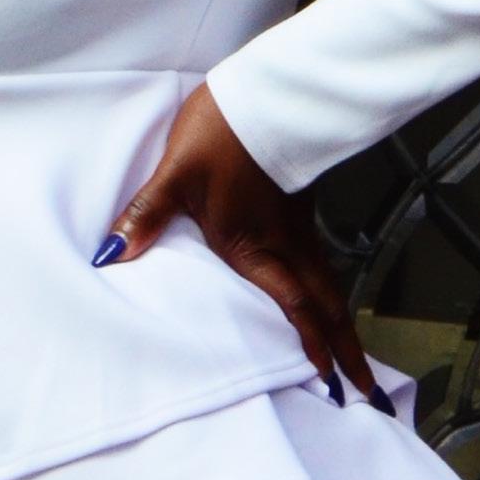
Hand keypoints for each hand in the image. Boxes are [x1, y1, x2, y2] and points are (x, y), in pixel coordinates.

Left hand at [97, 82, 384, 404]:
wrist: (262, 89)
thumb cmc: (220, 131)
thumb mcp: (176, 174)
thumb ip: (146, 216)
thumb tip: (112, 253)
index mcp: (255, 245)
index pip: (295, 307)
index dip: (313, 346)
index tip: (330, 384)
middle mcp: (285, 244)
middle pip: (327, 306)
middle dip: (347, 350)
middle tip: (366, 389)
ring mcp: (297, 228)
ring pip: (329, 286)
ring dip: (343, 324)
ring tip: (355, 359)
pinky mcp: (298, 211)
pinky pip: (320, 264)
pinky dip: (330, 293)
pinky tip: (328, 302)